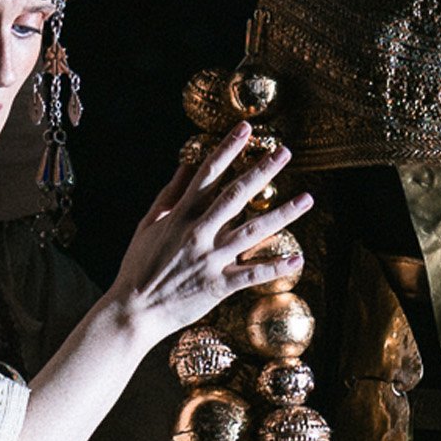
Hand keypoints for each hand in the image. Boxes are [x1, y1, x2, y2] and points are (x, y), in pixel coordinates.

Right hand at [103, 125, 311, 355]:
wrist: (133, 310)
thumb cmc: (138, 267)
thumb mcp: (148, 225)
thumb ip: (168, 194)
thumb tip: (185, 165)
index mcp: (180, 215)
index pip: (208, 173)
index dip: (228, 148)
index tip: (246, 130)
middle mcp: (198, 232)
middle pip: (236, 194)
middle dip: (262, 171)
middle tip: (285, 152)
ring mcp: (210, 258)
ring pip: (253, 231)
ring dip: (283, 214)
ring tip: (307, 199)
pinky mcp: (218, 285)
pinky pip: (253, 274)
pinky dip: (276, 267)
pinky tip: (298, 259)